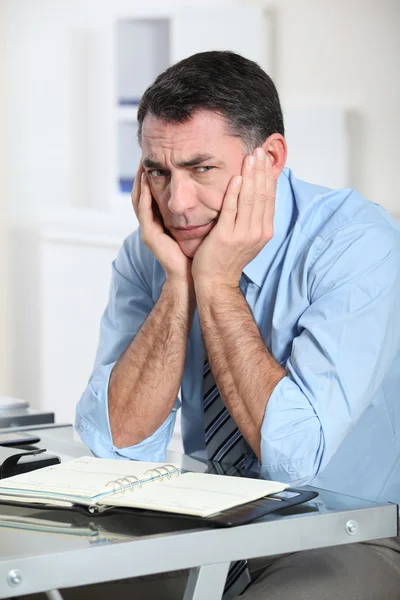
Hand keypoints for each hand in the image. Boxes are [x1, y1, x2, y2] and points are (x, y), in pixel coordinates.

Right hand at [131, 164, 191, 283]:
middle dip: (141, 175)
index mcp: (161, 221)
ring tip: (142, 164)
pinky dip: (143, 195)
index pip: (152, 194)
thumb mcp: (196, 225)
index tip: (156, 159)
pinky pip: (143, 211)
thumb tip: (209, 189)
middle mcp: (151, 224)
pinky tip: (145, 182)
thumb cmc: (196, 251)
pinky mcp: (149, 235)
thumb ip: (196, 209)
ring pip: (139, 200)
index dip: (151, 178)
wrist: (191, 274)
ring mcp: (148, 230)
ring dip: (139, 181)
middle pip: (141, 194)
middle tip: (144, 156)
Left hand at [191, 147, 275, 287]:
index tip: (266, 160)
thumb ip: (253, 219)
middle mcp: (257, 232)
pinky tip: (237, 177)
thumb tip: (256, 196)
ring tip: (251, 157)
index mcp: (264, 231)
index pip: (269, 198)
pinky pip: (232, 210)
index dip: (268, 177)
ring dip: (251, 175)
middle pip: (262, 195)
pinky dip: (235, 193)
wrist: (216, 282)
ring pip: (250, 199)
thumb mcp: (247, 238)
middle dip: (261, 171)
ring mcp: (243, 235)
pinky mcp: (226, 236)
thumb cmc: (228, 259)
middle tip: (260, 150)